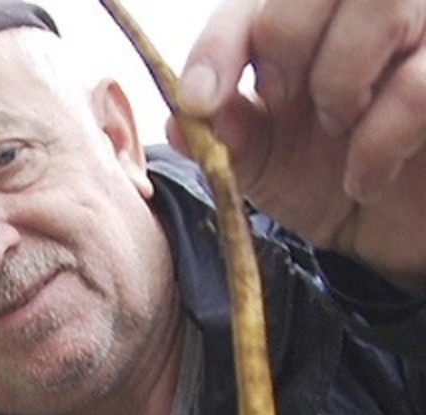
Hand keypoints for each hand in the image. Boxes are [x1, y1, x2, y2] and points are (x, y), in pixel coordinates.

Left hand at [173, 0, 425, 286]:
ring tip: (337, 130)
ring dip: (340, 81)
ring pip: (381, 2)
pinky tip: (364, 178)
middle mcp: (364, 6)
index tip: (199, 99)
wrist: (390, 224)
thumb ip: (227, 137)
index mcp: (303, 20)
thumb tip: (181, 118)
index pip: (254, 0)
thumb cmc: (325, 179)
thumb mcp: (263, 165)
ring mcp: (421, 25)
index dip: (220, 43)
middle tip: (286, 103)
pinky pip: (415, 86)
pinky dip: (378, 143)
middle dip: (288, 44)